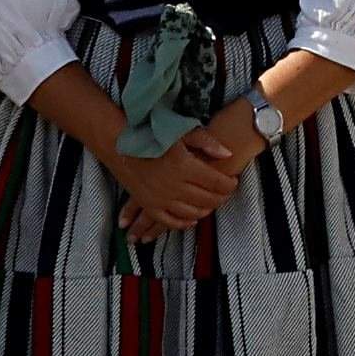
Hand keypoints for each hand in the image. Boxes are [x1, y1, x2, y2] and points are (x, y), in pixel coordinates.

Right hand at [104, 104, 257, 237]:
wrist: (121, 144)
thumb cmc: (154, 136)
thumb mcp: (182, 132)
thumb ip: (207, 142)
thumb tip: (228, 154)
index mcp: (184, 166)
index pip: (216, 182)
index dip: (229, 184)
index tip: (233, 181)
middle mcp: (174, 185)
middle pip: (207, 199)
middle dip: (221, 197)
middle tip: (226, 193)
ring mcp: (161, 198)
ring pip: (192, 212)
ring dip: (206, 210)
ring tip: (212, 203)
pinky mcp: (149, 205)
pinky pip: (170, 221)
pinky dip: (184, 223)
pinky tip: (192, 219)